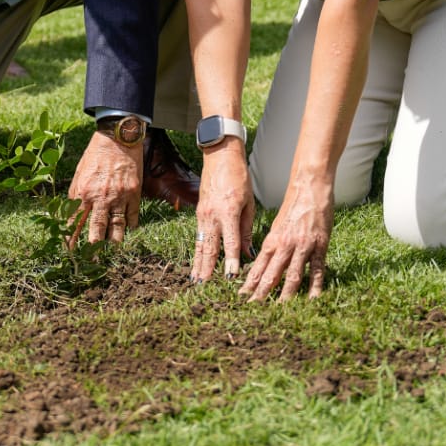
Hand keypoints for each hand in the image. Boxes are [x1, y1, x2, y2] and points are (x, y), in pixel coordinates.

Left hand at [67, 130, 141, 244]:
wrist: (116, 138)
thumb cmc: (95, 155)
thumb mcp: (79, 174)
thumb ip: (75, 195)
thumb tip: (70, 213)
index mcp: (84, 193)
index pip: (76, 223)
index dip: (72, 239)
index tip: (70, 252)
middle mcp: (101, 198)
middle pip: (97, 230)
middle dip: (93, 248)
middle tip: (91, 261)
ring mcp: (119, 197)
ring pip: (117, 227)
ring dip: (113, 242)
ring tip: (111, 251)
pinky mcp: (134, 193)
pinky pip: (133, 216)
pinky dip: (131, 225)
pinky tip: (129, 231)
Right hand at [191, 139, 254, 281]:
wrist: (220, 157)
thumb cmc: (239, 177)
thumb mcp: (249, 202)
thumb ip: (248, 229)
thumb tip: (249, 253)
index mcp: (228, 212)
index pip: (230, 242)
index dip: (230, 262)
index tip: (231, 278)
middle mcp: (212, 215)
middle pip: (210, 248)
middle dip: (208, 269)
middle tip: (206, 288)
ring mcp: (202, 215)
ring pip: (200, 244)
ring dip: (198, 264)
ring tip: (197, 281)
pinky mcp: (198, 214)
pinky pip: (198, 237)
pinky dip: (197, 252)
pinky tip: (196, 263)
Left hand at [239, 175, 333, 300]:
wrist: (310, 186)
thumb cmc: (293, 204)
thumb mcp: (277, 224)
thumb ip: (272, 244)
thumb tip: (263, 262)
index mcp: (272, 239)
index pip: (258, 267)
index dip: (250, 284)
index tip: (242, 298)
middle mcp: (285, 245)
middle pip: (272, 275)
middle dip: (262, 294)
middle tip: (254, 310)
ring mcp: (303, 246)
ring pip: (293, 276)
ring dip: (286, 295)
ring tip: (280, 311)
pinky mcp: (320, 245)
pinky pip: (317, 270)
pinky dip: (315, 286)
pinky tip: (312, 299)